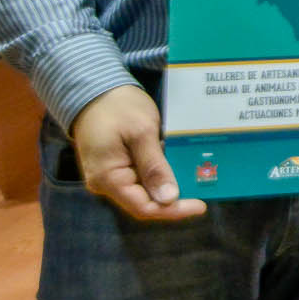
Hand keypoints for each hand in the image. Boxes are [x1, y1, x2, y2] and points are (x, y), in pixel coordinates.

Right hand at [71, 85, 204, 221]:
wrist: (94, 89)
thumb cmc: (118, 107)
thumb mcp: (141, 133)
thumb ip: (154, 166)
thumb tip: (169, 199)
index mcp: (108, 178)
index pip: (143, 207)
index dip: (173, 210)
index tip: (201, 205)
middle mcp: (106, 183)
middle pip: (144, 201)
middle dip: (174, 199)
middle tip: (204, 189)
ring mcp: (110, 175)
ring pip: (144, 190)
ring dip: (169, 185)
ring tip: (197, 178)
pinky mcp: (117, 166)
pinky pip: (140, 177)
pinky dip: (160, 173)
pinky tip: (179, 165)